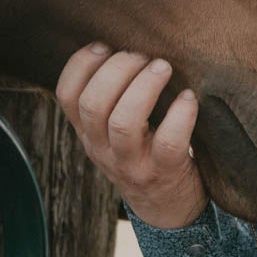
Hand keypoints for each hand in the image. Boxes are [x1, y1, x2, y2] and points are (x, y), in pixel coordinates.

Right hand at [55, 43, 207, 229]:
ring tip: (163, 67)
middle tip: (142, 55)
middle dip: (117, 70)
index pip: (66, 97)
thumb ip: (113, 100)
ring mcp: (131, 164)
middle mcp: (103, 149)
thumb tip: (128, 45)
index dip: (80, 65)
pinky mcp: (163, 174)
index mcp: (89, 134)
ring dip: (144, 88)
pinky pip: (167, 143)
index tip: (103, 45)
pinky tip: (189, 99)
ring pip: (123, 122)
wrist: (167, 211)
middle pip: (93, 105)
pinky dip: (179, 116)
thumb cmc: (145, 156)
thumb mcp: (116, 133)